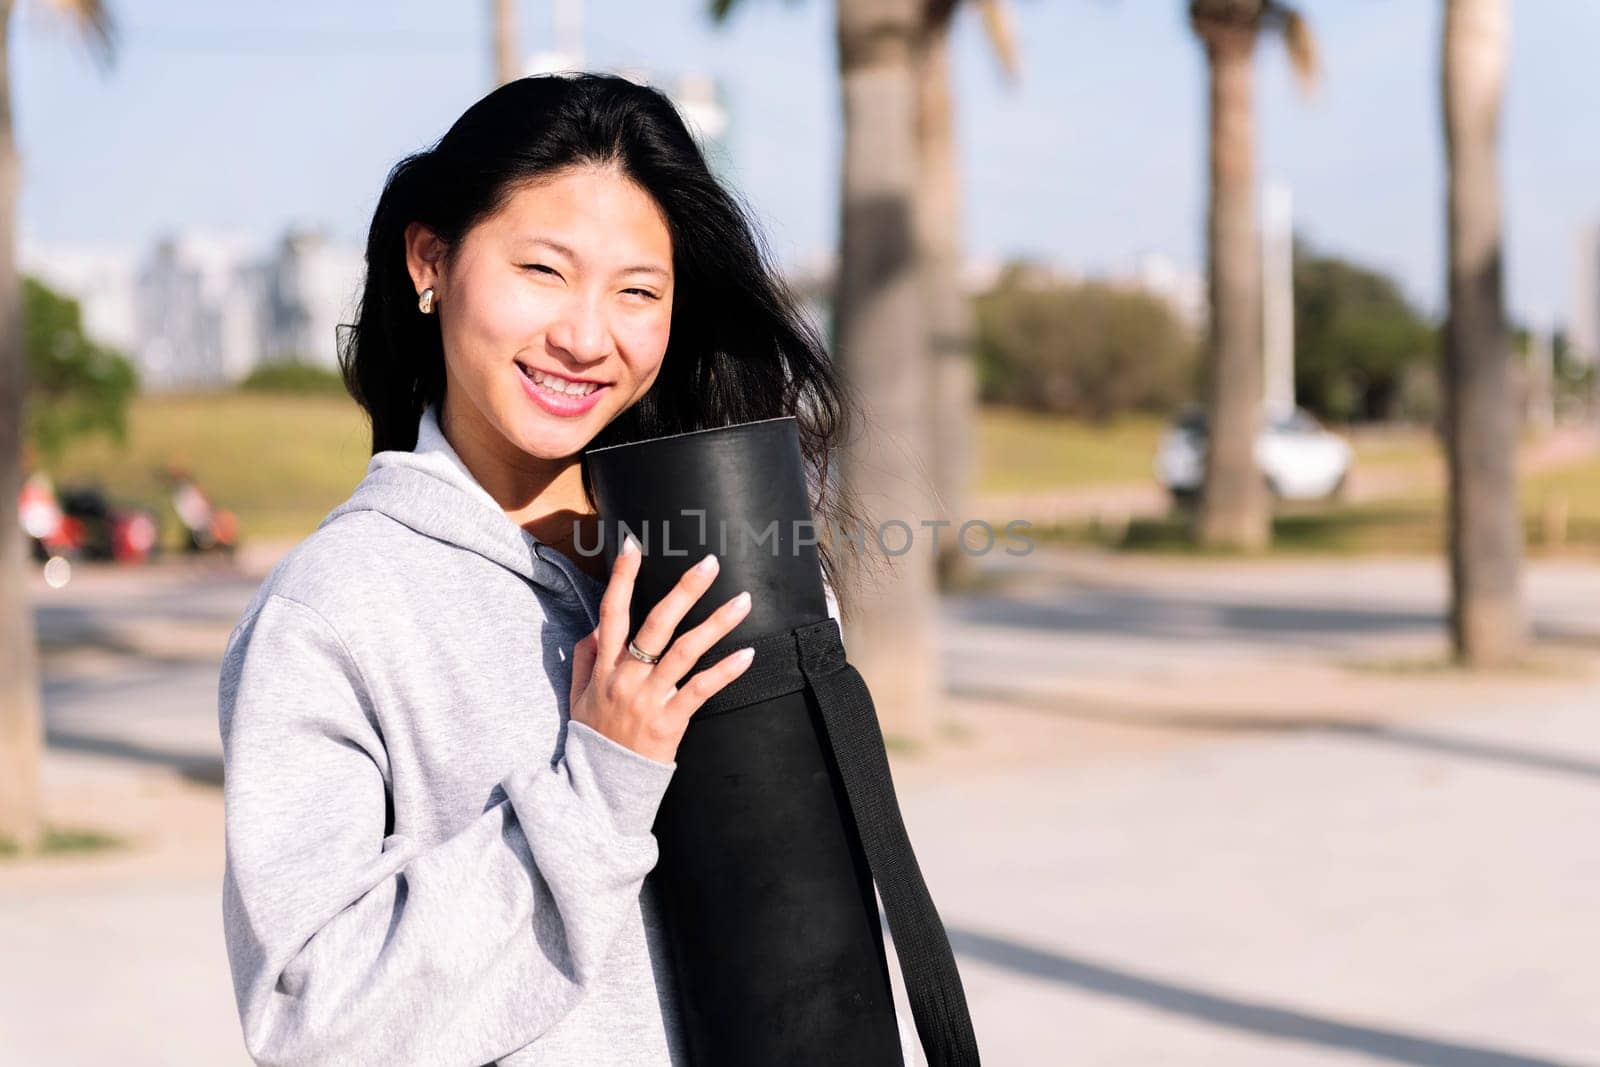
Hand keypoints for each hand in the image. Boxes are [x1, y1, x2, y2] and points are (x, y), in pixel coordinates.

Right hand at [568, 535, 754, 763]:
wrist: (600, 786)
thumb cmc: (594, 738)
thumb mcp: (578, 696)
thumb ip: (586, 658)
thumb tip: (596, 626)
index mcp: (605, 666)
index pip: (611, 613)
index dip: (622, 579)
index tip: (634, 547)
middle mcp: (627, 677)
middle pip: (656, 624)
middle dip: (684, 590)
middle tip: (710, 564)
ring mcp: (649, 698)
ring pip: (685, 651)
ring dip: (716, 623)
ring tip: (743, 601)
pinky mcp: (670, 721)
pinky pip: (701, 690)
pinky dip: (725, 671)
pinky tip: (747, 654)